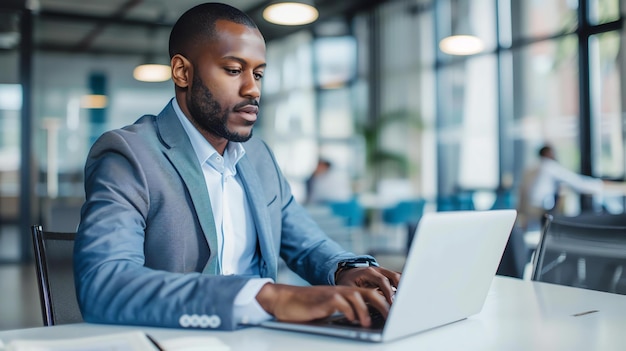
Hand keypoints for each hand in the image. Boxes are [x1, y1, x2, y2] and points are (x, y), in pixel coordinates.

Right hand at [255, 283, 388, 326]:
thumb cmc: (309, 307)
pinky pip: (340, 303)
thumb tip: (365, 321)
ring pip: (357, 296)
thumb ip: (348, 312)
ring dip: (365, 310)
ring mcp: (334, 294)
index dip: (385, 301)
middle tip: (392, 316)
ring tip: (368, 323)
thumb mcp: (332, 309)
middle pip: (369, 292)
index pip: (371, 293)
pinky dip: (348, 311)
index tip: (396, 312)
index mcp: (347, 293)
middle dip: (383, 303)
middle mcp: (343, 291)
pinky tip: (351, 320)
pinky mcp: (324, 299)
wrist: (287, 301)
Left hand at [335, 266, 400, 303]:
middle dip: (399, 289)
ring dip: (402, 287)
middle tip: (401, 302)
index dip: (388, 291)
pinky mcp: (386, 276)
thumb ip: (359, 297)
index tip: (392, 302)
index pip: (382, 280)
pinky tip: (404, 295)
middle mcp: (377, 270)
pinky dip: (401, 285)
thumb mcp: (349, 289)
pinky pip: (396, 279)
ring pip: (397, 276)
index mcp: (368, 272)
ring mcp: (383, 272)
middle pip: (394, 276)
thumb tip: (365, 310)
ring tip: (405, 299)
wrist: (347, 273)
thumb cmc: (348, 281)